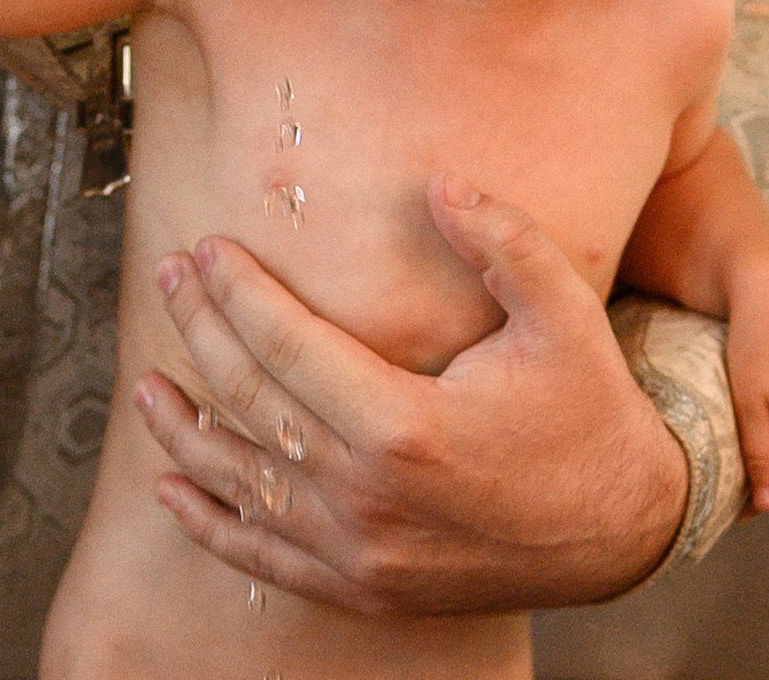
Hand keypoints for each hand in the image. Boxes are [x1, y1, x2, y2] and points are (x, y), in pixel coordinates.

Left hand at [132, 175, 685, 614]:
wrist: (623, 531)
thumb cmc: (589, 410)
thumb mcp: (562, 310)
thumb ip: (501, 239)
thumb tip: (439, 180)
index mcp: (406, 426)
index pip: (287, 347)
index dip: (239, 293)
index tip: (207, 249)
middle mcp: (369, 498)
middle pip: (253, 405)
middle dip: (201, 333)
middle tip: (169, 278)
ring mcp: (362, 553)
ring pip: (244, 485)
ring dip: (185, 432)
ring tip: (145, 383)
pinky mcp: (366, 587)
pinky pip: (266, 558)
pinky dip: (212, 523)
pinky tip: (174, 488)